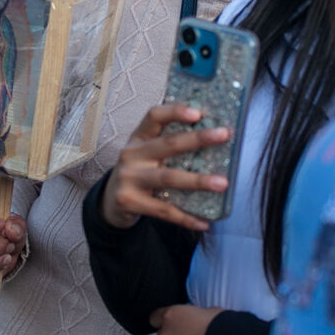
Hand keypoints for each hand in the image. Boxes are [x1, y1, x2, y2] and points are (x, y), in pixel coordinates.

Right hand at [100, 104, 230, 232]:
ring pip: (168, 177)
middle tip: (224, 135)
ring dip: (198, 181)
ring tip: (222, 184)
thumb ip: (168, 145)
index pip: (154, 116)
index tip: (198, 113)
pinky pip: (163, 210)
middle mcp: (131, 155)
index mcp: (138, 138)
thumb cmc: (139, 171)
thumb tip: (212, 138)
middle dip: (198, 139)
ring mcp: (129, 179)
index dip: (175, 112)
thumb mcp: (146, 153)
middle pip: (168, 144)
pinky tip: (204, 222)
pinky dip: (185, 217)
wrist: (110, 201)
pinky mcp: (129, 202)